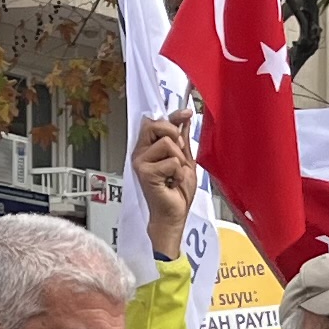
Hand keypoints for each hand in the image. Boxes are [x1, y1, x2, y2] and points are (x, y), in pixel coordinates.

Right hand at [133, 114, 196, 258]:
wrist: (174, 215)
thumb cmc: (177, 193)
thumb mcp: (185, 161)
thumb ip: (183, 141)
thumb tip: (184, 120)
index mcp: (149, 148)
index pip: (156, 122)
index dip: (173, 116)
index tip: (187, 112)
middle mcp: (141, 153)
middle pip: (157, 125)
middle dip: (175, 135)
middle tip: (179, 155)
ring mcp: (141, 162)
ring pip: (168, 143)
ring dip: (179, 160)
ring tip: (174, 175)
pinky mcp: (145, 172)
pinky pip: (171, 161)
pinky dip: (178, 173)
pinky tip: (171, 183)